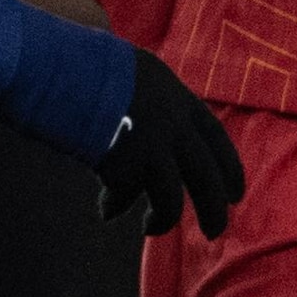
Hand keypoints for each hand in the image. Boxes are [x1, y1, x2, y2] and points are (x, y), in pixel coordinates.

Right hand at [94, 50, 245, 236]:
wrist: (60, 68)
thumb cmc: (86, 65)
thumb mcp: (134, 71)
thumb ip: (152, 99)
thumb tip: (157, 130)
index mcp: (176, 97)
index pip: (216, 137)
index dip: (229, 168)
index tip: (236, 194)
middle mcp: (172, 124)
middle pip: (206, 176)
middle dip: (214, 209)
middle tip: (215, 232)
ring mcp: (150, 147)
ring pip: (171, 200)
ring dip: (162, 221)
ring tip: (151, 228)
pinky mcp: (123, 166)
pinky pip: (125, 197)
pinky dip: (115, 206)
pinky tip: (106, 210)